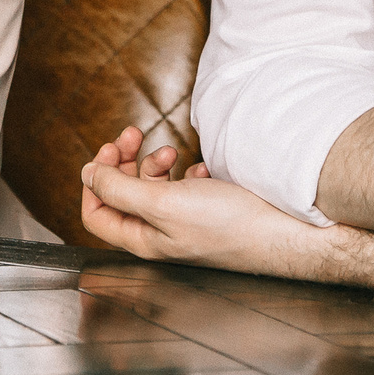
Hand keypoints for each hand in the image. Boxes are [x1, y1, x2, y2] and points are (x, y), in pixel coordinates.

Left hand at [80, 129, 325, 276]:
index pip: (96, 212)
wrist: (286, 231)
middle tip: (133, 134)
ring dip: (156, 163)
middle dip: (125, 161)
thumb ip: (119, 190)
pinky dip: (186, 173)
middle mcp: (161, 235)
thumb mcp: (164, 204)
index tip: (109, 151)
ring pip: (154, 188)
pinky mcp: (210, 213)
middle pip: (124, 195)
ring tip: (172, 153)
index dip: (95, 179)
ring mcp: (186, 224)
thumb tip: (87, 174)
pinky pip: (185, 189)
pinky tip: (200, 170)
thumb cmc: (229, 224)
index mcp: (143, 240)